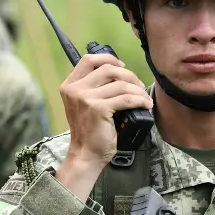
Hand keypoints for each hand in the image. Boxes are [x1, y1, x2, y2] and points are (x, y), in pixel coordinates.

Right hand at [55, 54, 151, 199]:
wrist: (85, 155)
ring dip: (137, 90)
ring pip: (120, 84)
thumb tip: (119, 72)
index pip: (88, 60)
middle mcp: (75, 89)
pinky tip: (145, 106)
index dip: (109, 59)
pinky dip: (140, 100)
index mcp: (69, 85)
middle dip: (128, 75)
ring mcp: (85, 98)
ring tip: (144, 99)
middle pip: (108, 68)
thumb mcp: (84, 105)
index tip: (122, 67)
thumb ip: (93, 88)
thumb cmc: (89, 131)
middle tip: (138, 86)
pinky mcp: (98, 109)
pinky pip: (126, 98)